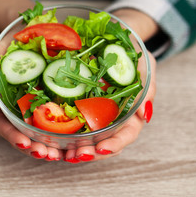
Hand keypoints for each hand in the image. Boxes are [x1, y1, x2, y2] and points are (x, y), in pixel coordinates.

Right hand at [0, 40, 64, 160]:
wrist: (30, 33)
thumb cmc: (9, 43)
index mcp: (2, 102)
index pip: (4, 124)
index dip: (13, 136)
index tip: (25, 143)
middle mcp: (18, 108)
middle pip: (25, 135)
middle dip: (35, 148)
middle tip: (48, 155)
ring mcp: (37, 107)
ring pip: (42, 133)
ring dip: (51, 146)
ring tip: (62, 155)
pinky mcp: (54, 102)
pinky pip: (60, 120)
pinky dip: (65, 133)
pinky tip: (75, 141)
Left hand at [62, 8, 157, 162]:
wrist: (116, 40)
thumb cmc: (133, 55)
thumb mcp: (146, 67)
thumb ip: (147, 90)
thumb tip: (144, 115)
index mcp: (129, 114)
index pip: (125, 135)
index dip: (114, 145)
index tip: (101, 148)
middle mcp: (110, 118)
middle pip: (102, 143)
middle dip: (89, 152)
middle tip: (75, 156)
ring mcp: (93, 114)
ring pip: (84, 138)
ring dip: (72, 149)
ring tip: (59, 154)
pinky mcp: (76, 105)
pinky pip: (67, 122)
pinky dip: (59, 132)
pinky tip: (47, 138)